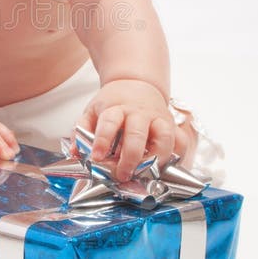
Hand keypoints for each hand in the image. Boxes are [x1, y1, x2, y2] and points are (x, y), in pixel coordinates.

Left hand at [70, 79, 193, 180]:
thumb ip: (82, 132)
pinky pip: (180, 142)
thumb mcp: (92, 111)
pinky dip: (176, 157)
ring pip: (165, 138)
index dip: (103, 140)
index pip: (109, 122)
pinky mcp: (172, 126)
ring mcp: (158, 119)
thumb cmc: (113, 102)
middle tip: (122, 174)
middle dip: (130, 158)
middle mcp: (139, 113)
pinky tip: (164, 168)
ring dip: (156, 159)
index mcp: (116, 108)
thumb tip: (76, 154)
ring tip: (146, 174)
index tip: (97, 157)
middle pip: (137, 134)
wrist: (136, 84)